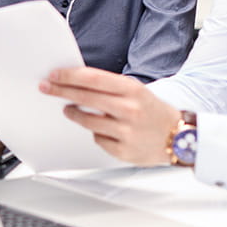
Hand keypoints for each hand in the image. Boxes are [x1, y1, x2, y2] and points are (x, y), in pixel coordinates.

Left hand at [40, 66, 178, 165]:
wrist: (181, 137)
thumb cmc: (153, 111)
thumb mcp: (136, 91)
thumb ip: (110, 87)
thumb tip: (76, 82)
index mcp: (132, 90)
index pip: (92, 79)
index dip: (69, 76)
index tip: (54, 74)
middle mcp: (129, 109)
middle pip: (85, 97)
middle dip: (61, 91)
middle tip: (46, 87)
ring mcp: (127, 132)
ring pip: (87, 121)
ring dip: (73, 113)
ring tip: (68, 109)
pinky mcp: (124, 152)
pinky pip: (98, 139)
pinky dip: (96, 133)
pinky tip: (100, 129)